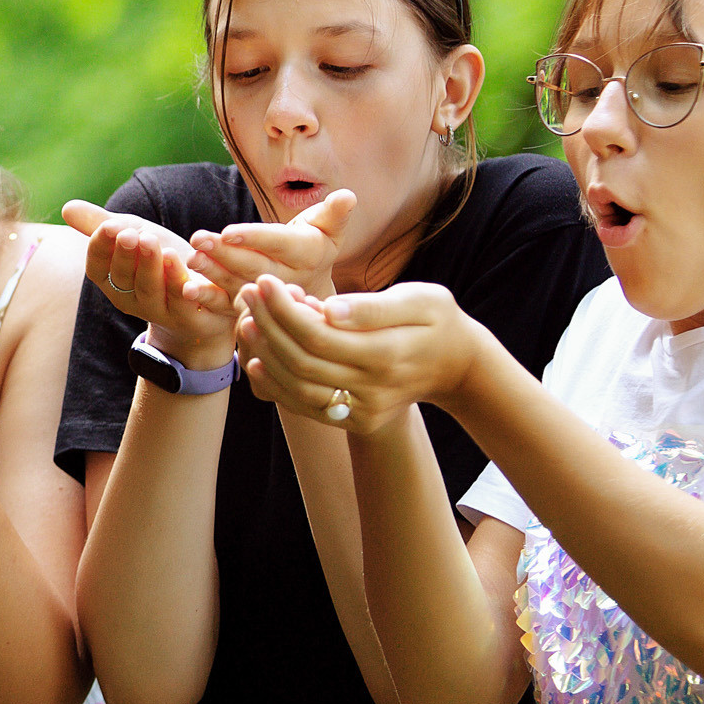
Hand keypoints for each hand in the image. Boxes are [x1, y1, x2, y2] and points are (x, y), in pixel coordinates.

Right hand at [65, 200, 235, 367]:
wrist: (202, 297)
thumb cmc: (159, 263)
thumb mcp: (134, 238)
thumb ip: (103, 225)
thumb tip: (66, 207)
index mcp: (112, 281)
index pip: (97, 267)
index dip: (101, 247)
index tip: (109, 225)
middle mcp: (130, 299)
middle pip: (122, 278)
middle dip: (125, 255)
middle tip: (130, 233)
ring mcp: (158, 311)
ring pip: (149, 290)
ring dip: (150, 266)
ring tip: (152, 242)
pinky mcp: (187, 316)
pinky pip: (181, 301)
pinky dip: (178, 282)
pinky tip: (178, 260)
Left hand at [187, 187, 353, 300]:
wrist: (310, 284)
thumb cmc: (314, 242)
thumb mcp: (329, 227)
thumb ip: (334, 213)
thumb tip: (347, 197)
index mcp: (309, 255)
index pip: (280, 244)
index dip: (254, 238)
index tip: (228, 231)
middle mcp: (290, 281)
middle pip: (255, 266)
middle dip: (225, 253)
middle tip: (198, 239)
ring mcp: (270, 299)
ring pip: (239, 285)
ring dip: (213, 273)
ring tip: (192, 258)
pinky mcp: (253, 309)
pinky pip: (229, 306)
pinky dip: (209, 299)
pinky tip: (188, 290)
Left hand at [237, 275, 482, 433]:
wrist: (455, 366)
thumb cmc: (436, 321)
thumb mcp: (421, 300)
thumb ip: (373, 308)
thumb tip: (329, 309)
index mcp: (388, 354)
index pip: (318, 336)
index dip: (284, 310)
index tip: (265, 282)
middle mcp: (374, 390)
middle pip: (302, 362)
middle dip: (268, 326)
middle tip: (248, 294)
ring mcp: (364, 410)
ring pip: (298, 388)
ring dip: (264, 354)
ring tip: (248, 320)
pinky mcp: (355, 421)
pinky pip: (306, 407)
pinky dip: (276, 386)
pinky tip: (256, 360)